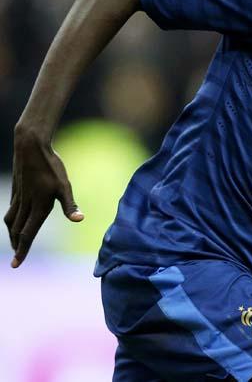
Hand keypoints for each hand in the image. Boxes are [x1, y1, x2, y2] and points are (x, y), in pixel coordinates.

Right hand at [5, 132, 82, 267]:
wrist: (30, 147)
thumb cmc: (51, 166)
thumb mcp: (65, 186)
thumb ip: (70, 205)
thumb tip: (79, 220)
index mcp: (38, 206)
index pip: (28, 234)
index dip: (23, 251)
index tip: (17, 265)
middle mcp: (26, 205)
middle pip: (17, 231)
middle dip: (17, 246)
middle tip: (17, 259)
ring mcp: (19, 197)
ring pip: (11, 221)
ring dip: (12, 235)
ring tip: (15, 242)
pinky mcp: (16, 189)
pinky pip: (10, 210)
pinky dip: (11, 220)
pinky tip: (15, 220)